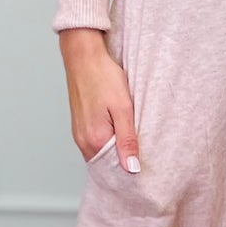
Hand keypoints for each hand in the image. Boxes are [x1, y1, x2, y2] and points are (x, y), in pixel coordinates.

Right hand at [59, 29, 141, 171]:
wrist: (83, 57)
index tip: (146, 168)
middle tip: (144, 155)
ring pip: (101, 152)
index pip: (115, 169)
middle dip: (124, 162)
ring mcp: (79, 133)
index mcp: (94, 140)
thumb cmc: (103, 77)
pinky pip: (95, 141)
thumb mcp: (122, 109)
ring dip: (116, 151)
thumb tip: (131, 168)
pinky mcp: (79, 125)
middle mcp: (83, 141)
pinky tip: (119, 132)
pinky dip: (108, 141)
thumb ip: (127, 140)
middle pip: (107, 163)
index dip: (131, 170)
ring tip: (133, 142)